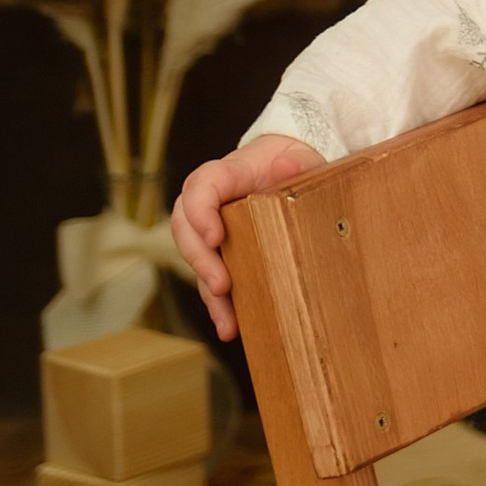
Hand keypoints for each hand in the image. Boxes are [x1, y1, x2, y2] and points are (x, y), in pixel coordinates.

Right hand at [171, 134, 322, 341]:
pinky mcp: (222, 254)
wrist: (290, 168)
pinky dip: (220, 305)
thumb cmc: (291, 162)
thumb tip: (286, 166)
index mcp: (224, 175)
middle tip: (221, 285)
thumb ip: (296, 161)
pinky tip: (231, 327)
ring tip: (227, 321)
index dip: (200, 212)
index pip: (199, 187)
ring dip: (209, 293)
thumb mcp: (300, 157)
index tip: (215, 237)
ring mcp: (211, 230)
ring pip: (196, 261)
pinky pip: (212, 279)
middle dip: (200, 260)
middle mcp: (209, 204)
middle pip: (186, 229)